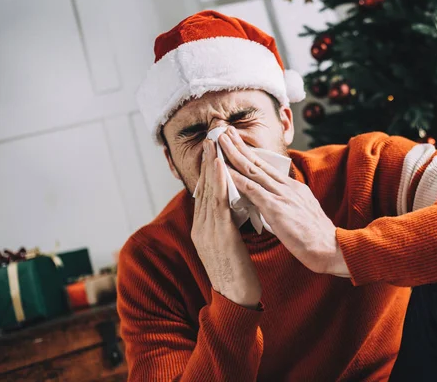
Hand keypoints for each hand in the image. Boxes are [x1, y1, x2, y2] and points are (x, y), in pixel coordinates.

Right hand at [191, 138, 261, 307]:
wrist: (235, 300)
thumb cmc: (235, 273)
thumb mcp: (226, 246)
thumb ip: (223, 227)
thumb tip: (228, 211)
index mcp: (202, 229)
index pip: (204, 194)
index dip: (207, 170)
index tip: (211, 149)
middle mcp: (201, 227)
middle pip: (204, 188)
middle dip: (207, 160)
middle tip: (211, 136)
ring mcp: (208, 231)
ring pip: (209, 191)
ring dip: (212, 165)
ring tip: (215, 144)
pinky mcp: (220, 236)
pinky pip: (219, 204)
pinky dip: (219, 183)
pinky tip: (222, 167)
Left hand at [218, 127, 349, 276]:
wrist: (330, 247)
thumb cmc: (315, 237)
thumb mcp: (300, 213)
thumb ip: (285, 205)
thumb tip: (270, 204)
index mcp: (292, 188)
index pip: (266, 166)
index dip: (249, 153)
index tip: (236, 141)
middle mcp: (287, 187)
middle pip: (258, 162)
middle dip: (239, 145)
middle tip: (224, 130)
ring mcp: (282, 195)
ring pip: (253, 170)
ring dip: (234, 155)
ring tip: (221, 141)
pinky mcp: (276, 208)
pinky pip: (253, 190)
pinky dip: (238, 179)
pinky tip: (225, 171)